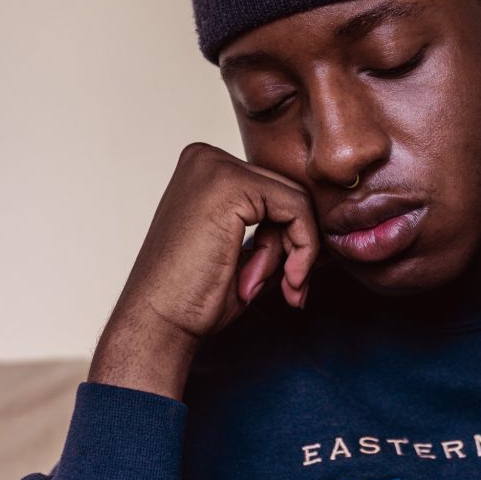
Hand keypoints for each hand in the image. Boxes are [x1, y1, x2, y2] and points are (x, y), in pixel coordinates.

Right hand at [88, 143, 320, 399]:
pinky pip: (297, 208)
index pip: (275, 192)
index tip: (285, 279)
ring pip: (296, 201)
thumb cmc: (195, 295)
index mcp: (205, 168)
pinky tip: (284, 280)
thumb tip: (322, 223)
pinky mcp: (229, 184)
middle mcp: (206, 157)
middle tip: (283, 287)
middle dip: (293, 246)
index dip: (288, 238)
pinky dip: (302, 248)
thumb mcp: (244, 252)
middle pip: (287, 193)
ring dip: (293, 252)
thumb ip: (276, 229)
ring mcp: (215, 166)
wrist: (158, 322)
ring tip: (261, 285)